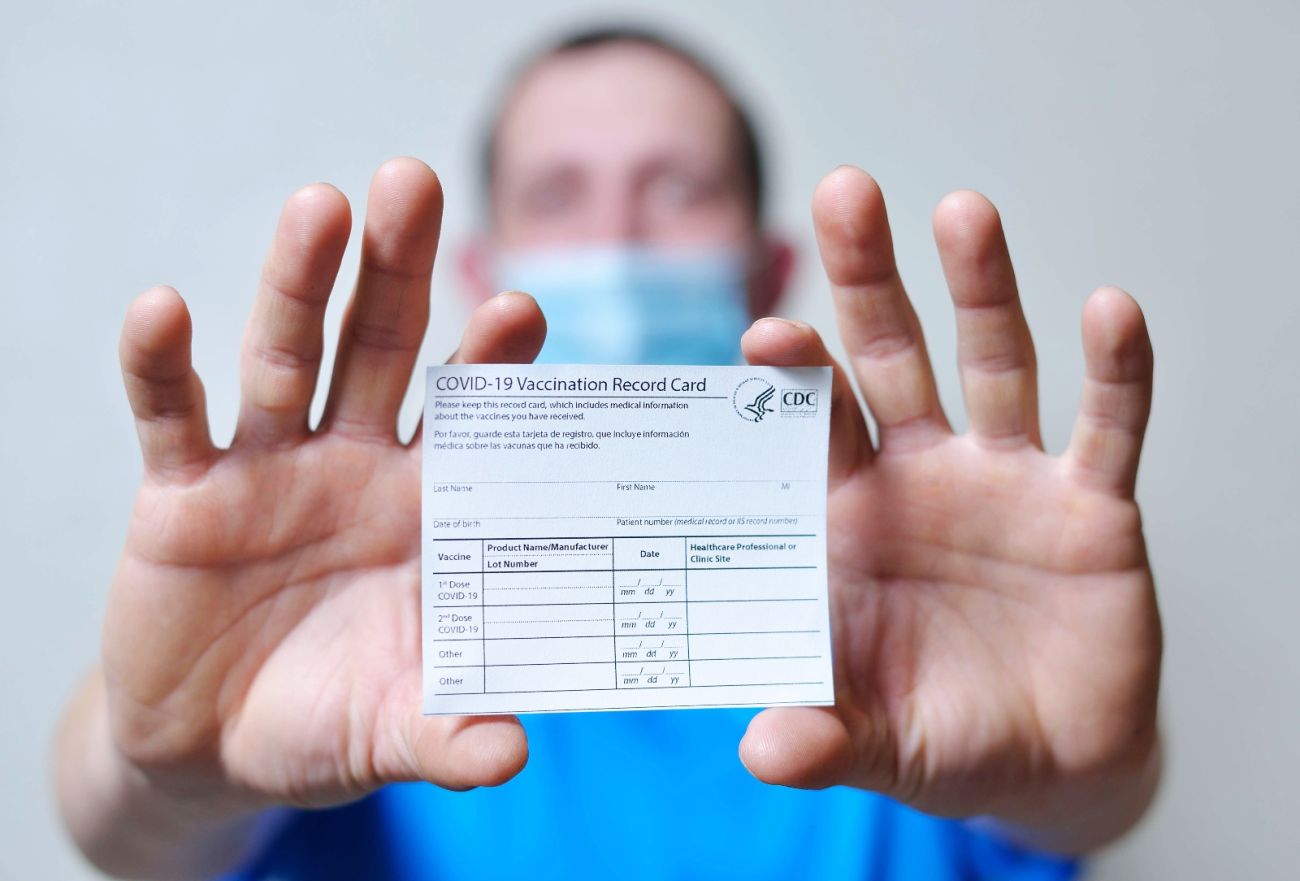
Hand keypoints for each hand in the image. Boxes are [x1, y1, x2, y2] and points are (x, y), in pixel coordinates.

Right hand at [100, 160, 542, 819]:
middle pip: (381, 347)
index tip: (519, 308)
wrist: (214, 746)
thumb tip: (515, 754)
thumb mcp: (392, 731)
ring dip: (296, 281)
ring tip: (319, 206)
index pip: (471, 414)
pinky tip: (162, 310)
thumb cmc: (326, 722)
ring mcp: (270, 467)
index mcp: (427, 507)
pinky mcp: (184, 490)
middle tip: (414, 182)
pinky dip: (161, 365)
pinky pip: (170, 415)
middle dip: (396, 270)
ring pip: (285, 355)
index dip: (492, 362)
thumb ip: (450, 733)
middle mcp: (356, 465)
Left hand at [738, 167, 1160, 852]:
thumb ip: (824, 735)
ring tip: (963, 212)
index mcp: (849, 517)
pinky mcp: (1091, 506)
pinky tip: (1111, 309)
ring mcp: (1007, 481)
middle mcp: (921, 477)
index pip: (809, 426)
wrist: (1048, 761)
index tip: (767, 332)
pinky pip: (1107, 426)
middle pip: (888, 357)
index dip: (791, 377)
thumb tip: (762, 752)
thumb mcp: (877, 740)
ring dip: (982, 288)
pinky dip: (1115, 371)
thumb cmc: (941, 734)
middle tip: (843, 192)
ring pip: (992, 363)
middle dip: (867, 279)